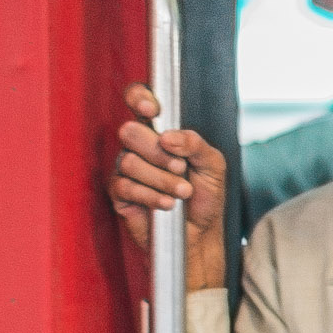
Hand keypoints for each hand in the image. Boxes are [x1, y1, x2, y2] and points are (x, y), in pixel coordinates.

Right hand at [108, 87, 225, 294]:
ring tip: (181, 193)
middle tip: (180, 168)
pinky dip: (150, 196)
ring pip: (129, 161)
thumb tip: (168, 137)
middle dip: (159, 153)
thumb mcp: (213, 165)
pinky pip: (125, 186)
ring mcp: (126, 169)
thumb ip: (195, 144)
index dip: (139, 98)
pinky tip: (166, 204)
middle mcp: (139, 147)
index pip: (138, 100)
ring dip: (161, 180)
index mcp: (160, 131)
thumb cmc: (205, 196)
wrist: (200, 234)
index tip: (153, 111)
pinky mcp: (119, 194)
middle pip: (130, 132)